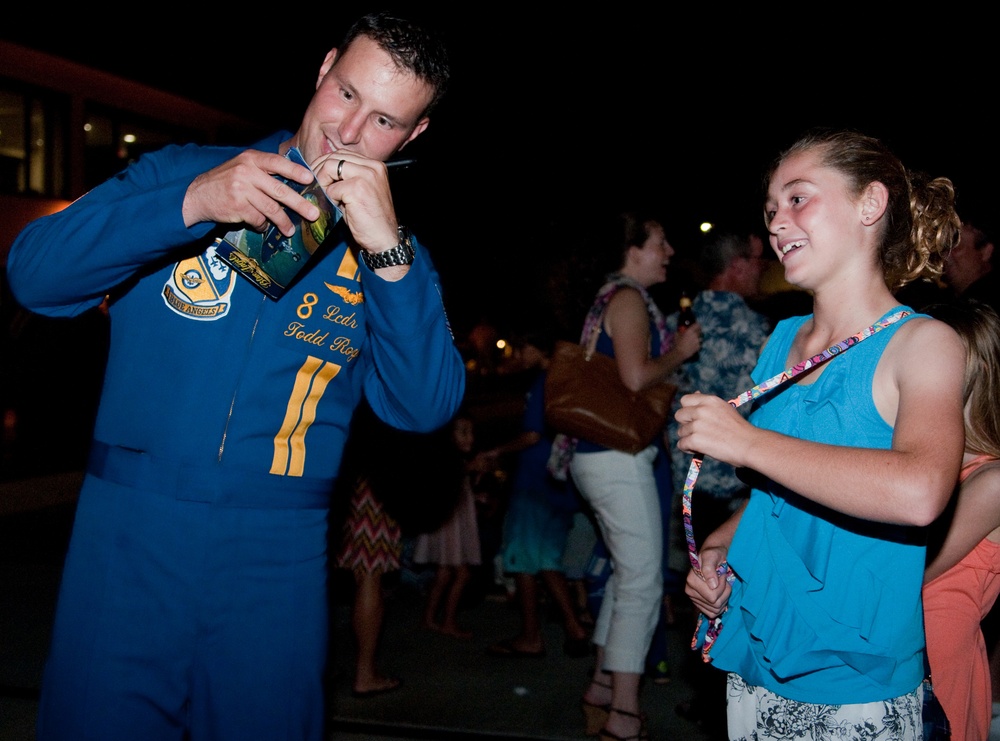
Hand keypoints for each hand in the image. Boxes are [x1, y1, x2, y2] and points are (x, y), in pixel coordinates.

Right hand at [182, 150, 318, 233]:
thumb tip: (294, 183)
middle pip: (280, 190)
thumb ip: (264, 171)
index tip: (310, 179)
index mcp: (251, 159)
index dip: (295, 171)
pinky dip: (262, 225)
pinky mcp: (237, 206)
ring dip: (283, 222)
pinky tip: (262, 226)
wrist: (198, 195)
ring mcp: (241, 189)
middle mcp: (247, 172)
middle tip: (313, 214)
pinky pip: (258, 219)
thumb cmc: (226, 181)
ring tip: (290, 230)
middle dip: (299, 204)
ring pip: (271, 208)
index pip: (278, 162)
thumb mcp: (243, 167)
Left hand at [312, 152, 398, 255]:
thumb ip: (347, 177)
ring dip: (324, 183)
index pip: (342, 154)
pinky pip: (332, 188)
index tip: (319, 177)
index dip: (326, 164)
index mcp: (375, 165)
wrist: (384, 239)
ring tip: (330, 197)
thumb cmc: (371, 219)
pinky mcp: (357, 189)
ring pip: (330, 167)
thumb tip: (321, 170)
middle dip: (320, 171)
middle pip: (334, 157)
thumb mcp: (361, 191)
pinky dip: (330, 198)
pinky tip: (338, 207)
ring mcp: (366, 176)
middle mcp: (373, 167)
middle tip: (318, 187)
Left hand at [674, 392, 751, 464]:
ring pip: (681, 431)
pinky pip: (681, 444)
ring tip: (703, 443)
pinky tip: (699, 450)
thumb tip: (696, 393)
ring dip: (689, 438)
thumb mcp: (724, 409)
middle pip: (679, 415)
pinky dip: (688, 449)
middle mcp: (701, 410)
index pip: (685, 400)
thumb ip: (708, 405)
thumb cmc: (739, 429)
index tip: (693, 418)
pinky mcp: (695, 440)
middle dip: (686, 424)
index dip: (687, 410)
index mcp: (709, 400)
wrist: (750, 445)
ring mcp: (697, 425)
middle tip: (697, 432)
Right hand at [675, 321, 701, 360]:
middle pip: (700, 331)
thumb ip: (680, 331)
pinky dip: (698, 344)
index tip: (697, 325)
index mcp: (690, 331)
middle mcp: (695, 335)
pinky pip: (700, 344)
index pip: (697, 325)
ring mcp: (697, 341)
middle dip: (698, 331)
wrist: (680, 353)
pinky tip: (694, 345)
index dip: (697, 325)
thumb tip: (681, 330)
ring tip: (695, 340)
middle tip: (696, 332)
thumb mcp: (676, 335)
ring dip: (698, 338)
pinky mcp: (698, 346)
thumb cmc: (677, 343)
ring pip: (701, 337)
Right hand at [685, 545, 730, 618]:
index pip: (712, 597)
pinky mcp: (699, 604)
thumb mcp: (712, 556)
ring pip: (715, 610)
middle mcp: (690, 591)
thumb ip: (709, 568)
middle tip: (723, 581)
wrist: (713, 557)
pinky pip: (712, 613)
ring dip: (724, 598)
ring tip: (722, 586)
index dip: (722, 587)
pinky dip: (720, 605)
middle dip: (724, 593)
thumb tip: (712, 585)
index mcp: (691, 581)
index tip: (721, 575)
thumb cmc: (713, 555)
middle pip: (715, 604)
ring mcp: (694, 599)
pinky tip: (720, 594)